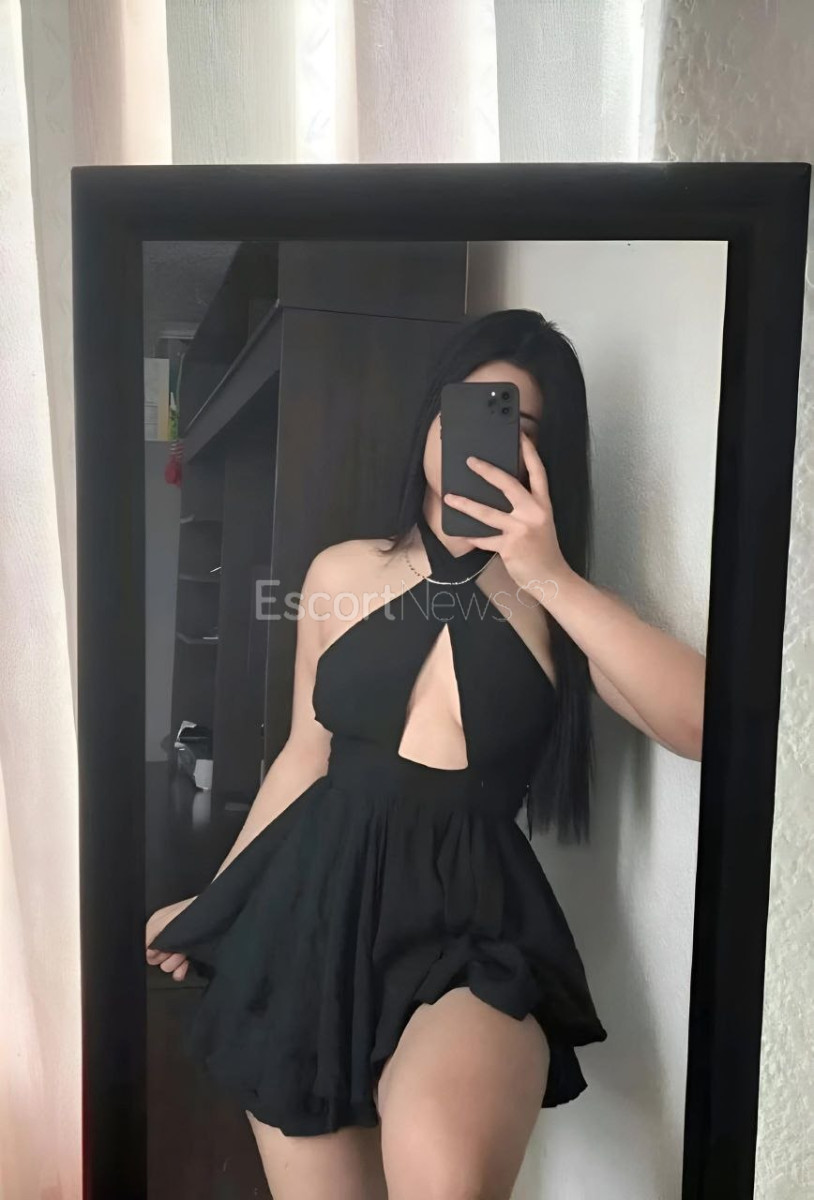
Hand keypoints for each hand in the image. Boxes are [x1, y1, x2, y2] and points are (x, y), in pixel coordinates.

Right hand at [145, 898, 195, 981]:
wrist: (215, 914)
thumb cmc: (190, 915)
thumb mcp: (164, 922)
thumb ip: (151, 937)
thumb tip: (148, 954)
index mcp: (157, 925)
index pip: (146, 947)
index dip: (153, 952)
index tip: (163, 951)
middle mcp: (166, 936)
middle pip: (156, 958)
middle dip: (165, 957)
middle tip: (176, 951)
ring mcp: (178, 945)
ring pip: (167, 965)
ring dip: (174, 963)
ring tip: (184, 956)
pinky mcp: (190, 952)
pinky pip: (177, 970)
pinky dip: (179, 971)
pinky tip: (184, 969)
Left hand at [444, 432, 569, 603]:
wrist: (552, 577)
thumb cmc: (543, 549)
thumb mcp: (540, 522)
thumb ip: (525, 508)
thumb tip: (499, 494)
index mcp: (542, 504)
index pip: (537, 471)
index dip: (529, 451)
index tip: (520, 434)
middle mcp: (533, 513)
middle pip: (508, 484)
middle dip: (487, 471)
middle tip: (470, 461)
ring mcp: (521, 529)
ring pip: (487, 512)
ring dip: (466, 504)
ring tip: (449, 497)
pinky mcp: (510, 546)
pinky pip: (485, 539)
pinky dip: (473, 537)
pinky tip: (462, 534)